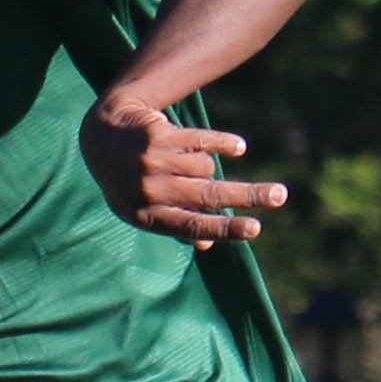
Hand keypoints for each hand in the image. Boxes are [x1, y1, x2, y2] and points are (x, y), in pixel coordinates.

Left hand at [81, 105, 286, 247]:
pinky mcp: (156, 136)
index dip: (224, 229)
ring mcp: (150, 162)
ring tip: (190, 162)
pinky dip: (223, 143)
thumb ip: (173, 224)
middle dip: (248, 197)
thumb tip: (206, 248)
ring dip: (208, 166)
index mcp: (143, 216)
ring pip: (205, 167)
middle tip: (280, 196)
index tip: (256, 228)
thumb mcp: (139, 207)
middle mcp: (146, 191)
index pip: (191, 227)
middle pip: (207, 196)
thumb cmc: (127, 178)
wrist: (101, 133)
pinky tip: (237, 147)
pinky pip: (202, 141)